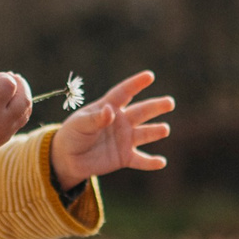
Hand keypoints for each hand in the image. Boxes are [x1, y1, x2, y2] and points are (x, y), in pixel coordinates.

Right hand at [0, 72, 32, 184]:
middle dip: (19, 84)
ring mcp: (5, 133)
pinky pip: (21, 119)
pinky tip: (5, 102)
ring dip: (21, 95)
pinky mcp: (6, 138)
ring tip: (6, 90)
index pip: (10, 85)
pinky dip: (18, 107)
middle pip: (25, 99)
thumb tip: (14, 84)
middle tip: (6, 79)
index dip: (4, 77)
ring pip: (26, 110)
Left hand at [50, 72, 173, 186]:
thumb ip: (95, 119)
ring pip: (144, 134)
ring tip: (165, 129)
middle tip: (169, 102)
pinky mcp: (124, 157)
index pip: (124, 93)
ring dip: (155, 131)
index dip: (136, 84)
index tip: (149, 76)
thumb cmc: (73, 134)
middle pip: (141, 112)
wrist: (69, 158)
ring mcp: (124, 139)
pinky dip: (150, 162)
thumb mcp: (80, 124)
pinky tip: (161, 162)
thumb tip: (110, 111)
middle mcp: (121, 122)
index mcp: (109, 107)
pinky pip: (140, 160)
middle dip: (156, 106)